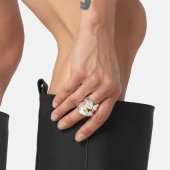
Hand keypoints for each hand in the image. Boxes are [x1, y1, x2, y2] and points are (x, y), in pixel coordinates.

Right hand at [51, 24, 121, 140]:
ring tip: (54, 117)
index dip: (89, 129)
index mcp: (114, 91)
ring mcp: (93, 80)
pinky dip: (59, 98)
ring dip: (62, 111)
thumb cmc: (103, 55)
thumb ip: (105, 93)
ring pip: (74, 102)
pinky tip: (54, 103)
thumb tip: (90, 112)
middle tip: (61, 127)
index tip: (79, 137)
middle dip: (71, 121)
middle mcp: (105, 87)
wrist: (99, 32)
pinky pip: (67, 90)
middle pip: (85, 111)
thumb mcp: (111, 75)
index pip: (101, 116)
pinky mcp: (80, 72)